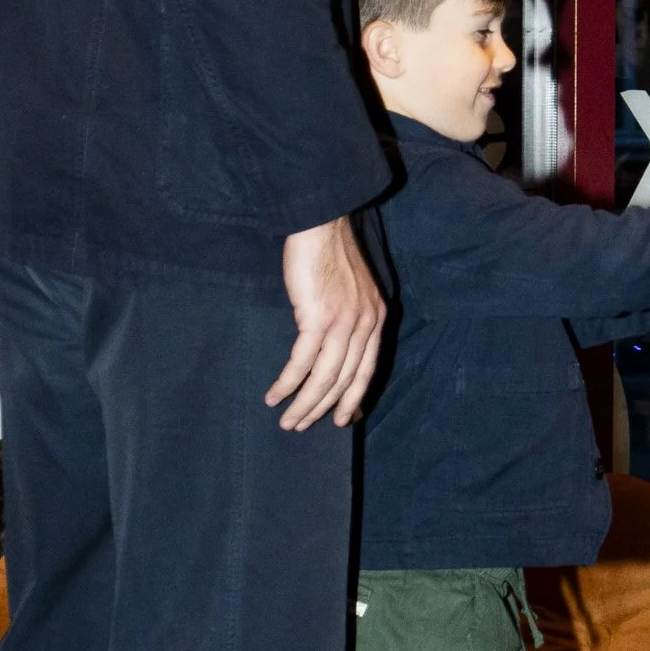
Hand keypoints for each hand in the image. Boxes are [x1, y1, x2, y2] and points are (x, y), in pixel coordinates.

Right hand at [268, 216, 385, 429]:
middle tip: (301, 425)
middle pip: (344, 380)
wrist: (320, 225)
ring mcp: (344, 323)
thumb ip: (349, 316)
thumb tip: (332, 344)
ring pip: (324, 378)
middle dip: (322, 408)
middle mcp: (365, 325)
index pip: (366, 369)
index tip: (341, 420)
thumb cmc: (328, 253)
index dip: (353, 398)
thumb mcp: (351, 289)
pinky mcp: (318, 319)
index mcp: (375, 318)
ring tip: (286, 421)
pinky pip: (302, 363)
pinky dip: (287, 384)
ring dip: (303, 404)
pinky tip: (274, 396)